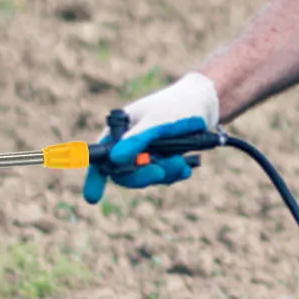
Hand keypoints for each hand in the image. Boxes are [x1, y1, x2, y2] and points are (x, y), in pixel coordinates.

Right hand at [83, 72, 219, 204]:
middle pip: (124, 173)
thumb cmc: (177, 105)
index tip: (92, 196)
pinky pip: (162, 177)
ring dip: (163, 173)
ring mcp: (146, 152)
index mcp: (119, 130)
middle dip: (142, 175)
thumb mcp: (156, 121)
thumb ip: (136, 140)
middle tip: (160, 172)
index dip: (95, 177)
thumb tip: (115, 159)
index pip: (100, 156)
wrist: (206, 102)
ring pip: (146, 177)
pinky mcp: (162, 159)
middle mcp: (129, 143)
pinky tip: (185, 166)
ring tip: (180, 162)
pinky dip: (173, 174)